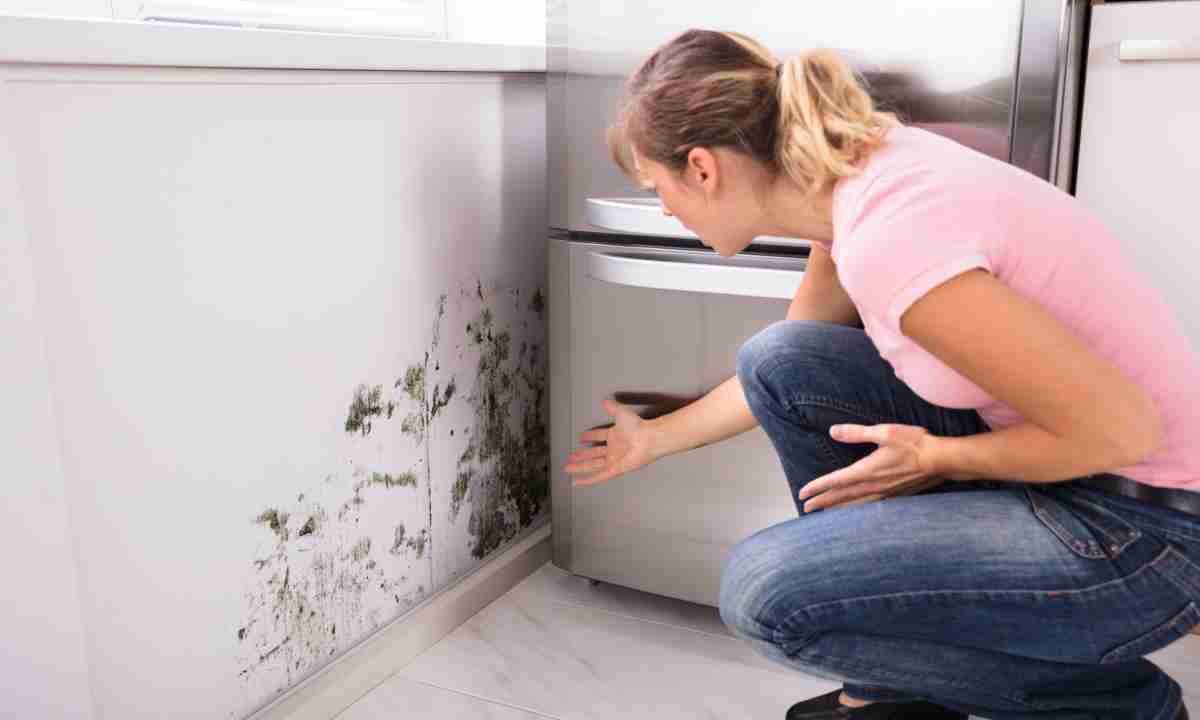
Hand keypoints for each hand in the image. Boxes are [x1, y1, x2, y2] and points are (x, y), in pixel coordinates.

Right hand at [564, 399, 658, 486]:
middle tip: (571, 457)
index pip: (599, 437)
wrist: (648, 439)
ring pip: (593, 466)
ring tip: (568, 468)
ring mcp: (614, 460)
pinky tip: (578, 482)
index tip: (581, 437)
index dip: (590, 437)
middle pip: (594, 454)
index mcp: (615, 436)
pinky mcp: (615, 470)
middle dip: (582, 456)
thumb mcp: (621, 413)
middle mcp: (614, 449)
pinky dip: (587, 480)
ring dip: (580, 467)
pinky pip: (598, 476)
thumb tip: (605, 401)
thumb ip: (612, 408)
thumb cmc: (638, 426)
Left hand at [796, 423, 946, 512]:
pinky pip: (868, 506)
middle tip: (805, 508)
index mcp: (866, 471)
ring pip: (854, 505)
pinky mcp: (894, 495)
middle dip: (822, 502)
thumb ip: (856, 433)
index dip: (817, 488)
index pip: (835, 482)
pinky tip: (854, 511)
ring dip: (836, 509)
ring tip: (824, 513)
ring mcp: (884, 493)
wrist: (941, 460)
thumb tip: (833, 431)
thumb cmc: (914, 443)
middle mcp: (872, 486)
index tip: (802, 494)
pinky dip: (855, 510)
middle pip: (841, 497)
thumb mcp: (884, 432)